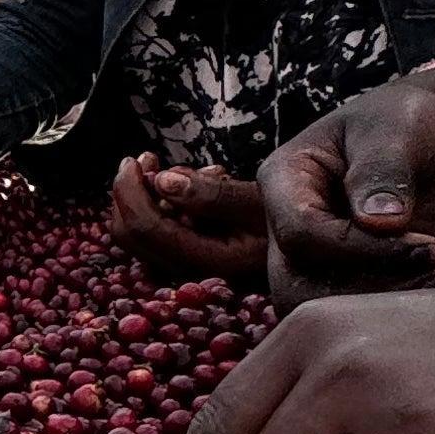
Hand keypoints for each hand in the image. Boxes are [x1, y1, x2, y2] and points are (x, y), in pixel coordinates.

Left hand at [112, 154, 271, 282]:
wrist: (305, 244)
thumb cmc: (285, 219)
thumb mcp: (257, 201)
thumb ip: (211, 194)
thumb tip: (162, 182)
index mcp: (209, 261)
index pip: (146, 228)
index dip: (129, 191)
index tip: (134, 161)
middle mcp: (191, 273)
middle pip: (131, 235)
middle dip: (130, 192)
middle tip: (148, 160)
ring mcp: (185, 269)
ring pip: (137, 234)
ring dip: (145, 196)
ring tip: (185, 173)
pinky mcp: (186, 259)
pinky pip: (154, 231)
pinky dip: (158, 205)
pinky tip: (190, 189)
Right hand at [259, 70, 434, 302]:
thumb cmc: (407, 119)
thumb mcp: (396, 128)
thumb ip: (383, 169)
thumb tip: (379, 222)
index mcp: (287, 184)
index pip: (302, 234)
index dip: (359, 249)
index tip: (426, 245)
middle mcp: (299, 231)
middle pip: (303, 289)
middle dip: (374, 295)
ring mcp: (333, 262)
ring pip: (342, 310)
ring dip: (407, 301)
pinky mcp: (373, 281)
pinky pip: (387, 308)